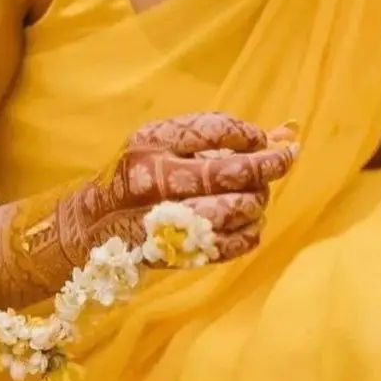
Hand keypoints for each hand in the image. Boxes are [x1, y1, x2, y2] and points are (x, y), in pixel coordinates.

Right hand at [69, 112, 298, 263]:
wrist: (92, 225)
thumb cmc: (140, 174)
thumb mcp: (169, 142)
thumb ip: (224, 137)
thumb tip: (288, 131)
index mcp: (152, 141)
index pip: (215, 129)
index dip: (249, 135)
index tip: (262, 140)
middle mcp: (153, 177)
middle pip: (228, 171)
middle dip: (268, 165)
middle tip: (283, 160)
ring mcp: (162, 217)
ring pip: (232, 208)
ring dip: (257, 201)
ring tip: (256, 196)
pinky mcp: (172, 251)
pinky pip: (228, 245)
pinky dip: (250, 233)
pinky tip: (249, 224)